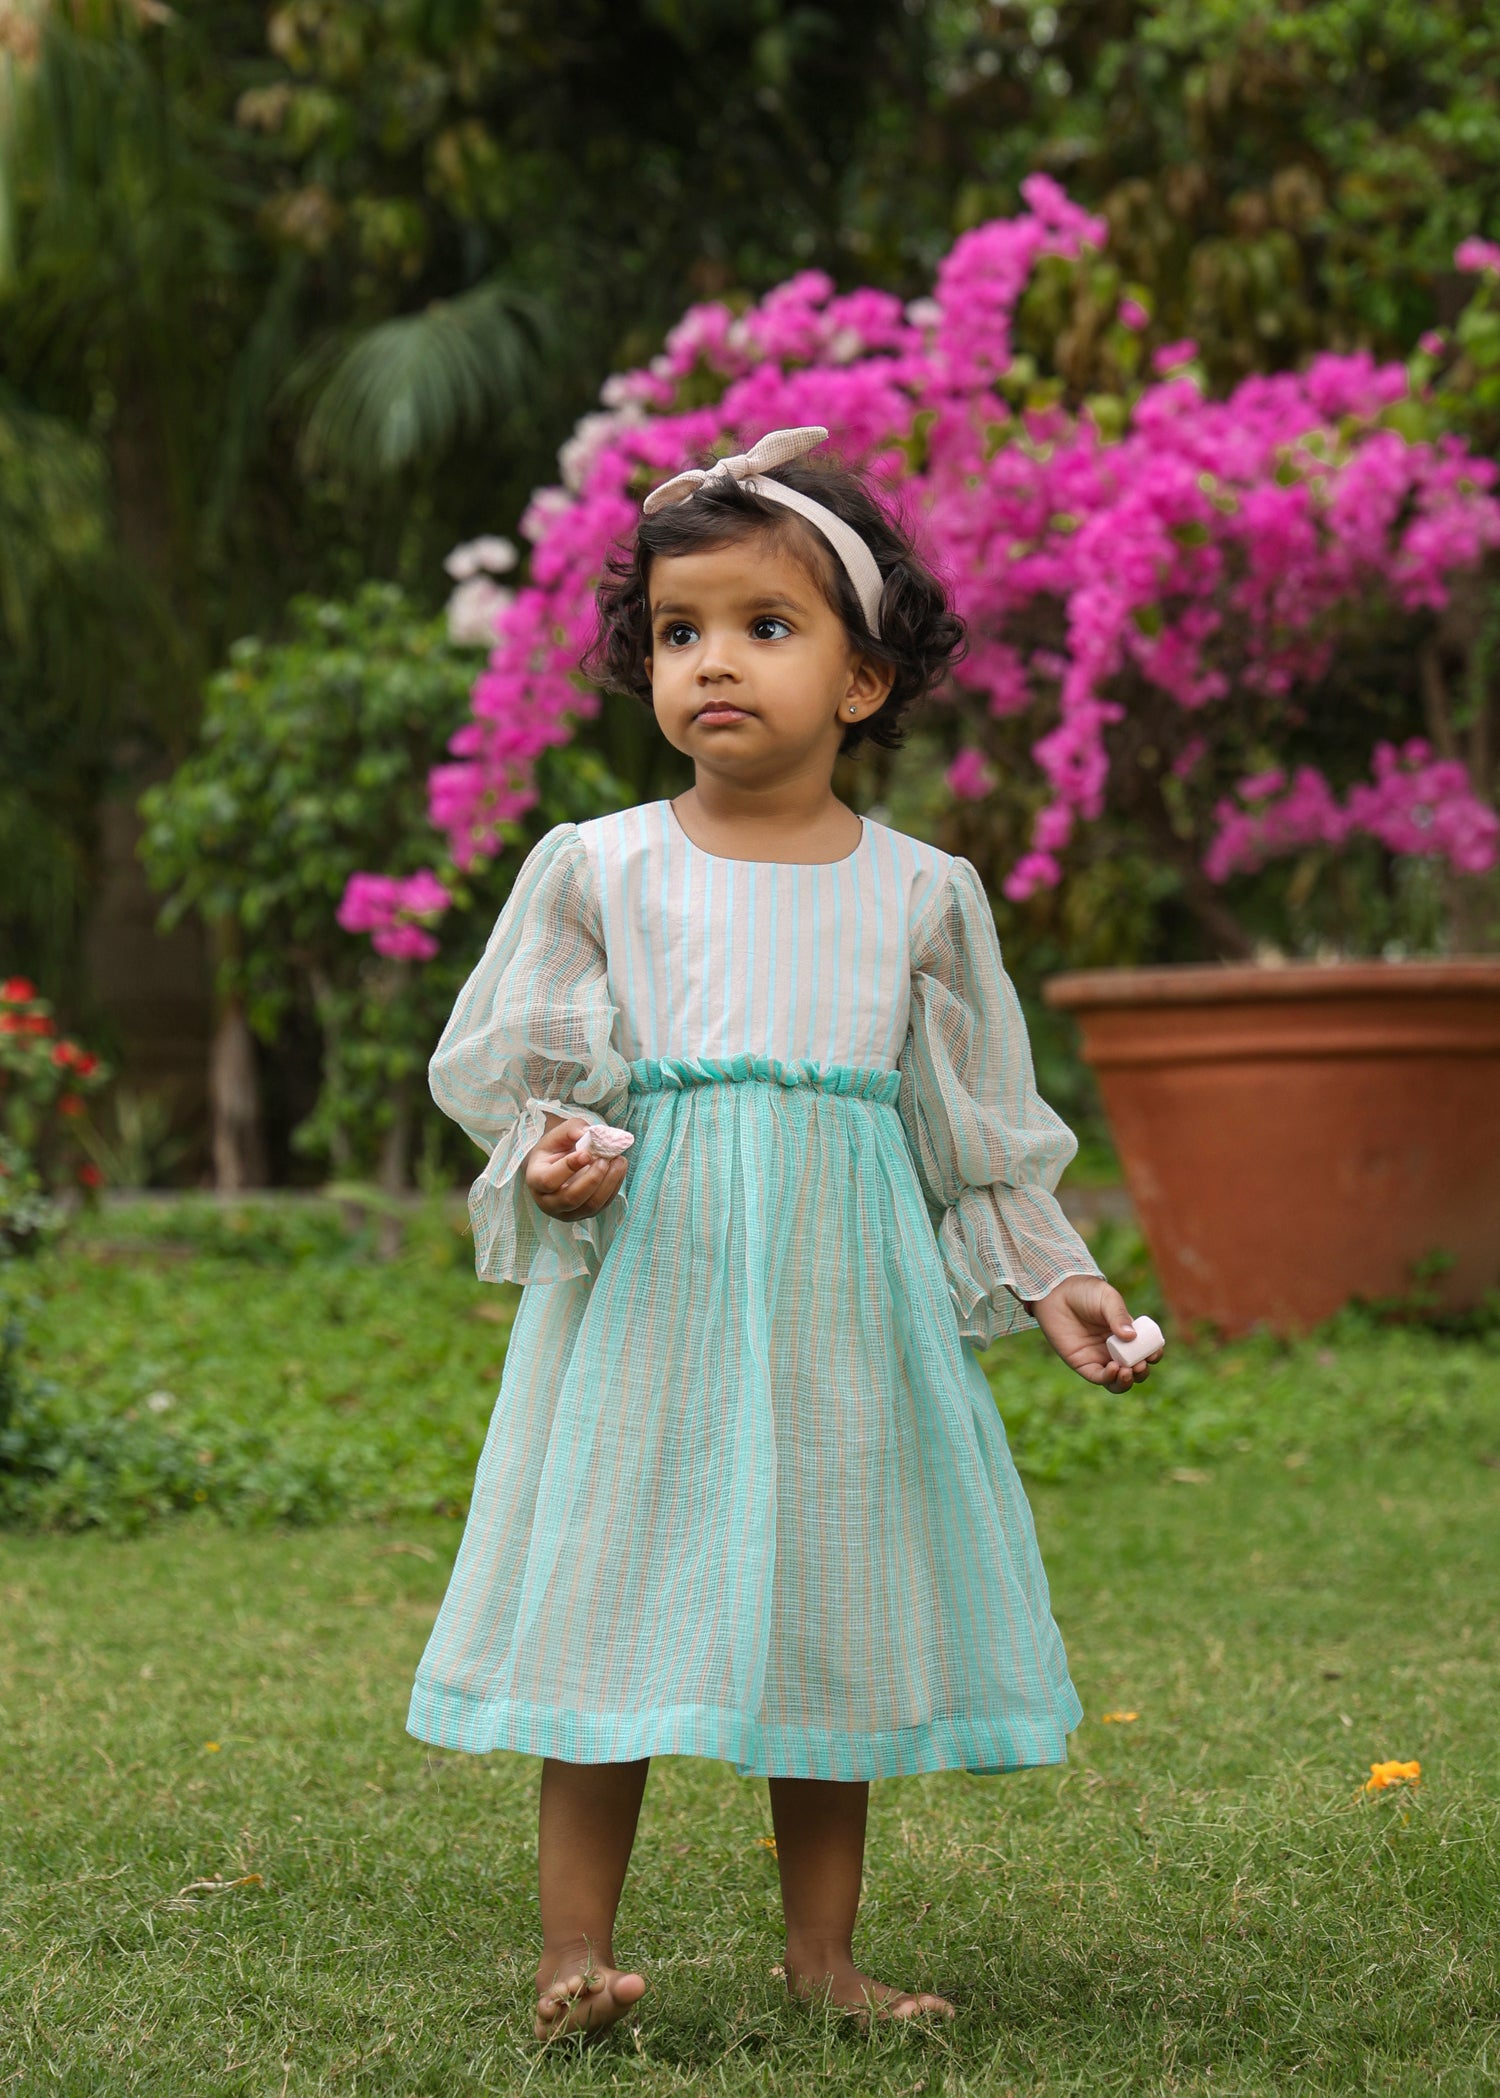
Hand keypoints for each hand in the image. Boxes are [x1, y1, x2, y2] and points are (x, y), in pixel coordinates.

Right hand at [524, 1116, 628, 1220]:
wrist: (557, 1167)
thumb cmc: (555, 1150)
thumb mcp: (557, 1136)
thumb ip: (571, 1130)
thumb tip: (588, 1133)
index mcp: (535, 1180)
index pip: (549, 1180)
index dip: (568, 1168)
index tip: (586, 1154)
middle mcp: (548, 1202)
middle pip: (571, 1198)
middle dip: (593, 1178)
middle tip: (606, 1159)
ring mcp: (567, 1213)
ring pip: (590, 1205)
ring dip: (609, 1183)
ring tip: (619, 1161)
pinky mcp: (585, 1215)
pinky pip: (603, 1205)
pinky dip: (614, 1187)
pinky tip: (619, 1169)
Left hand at [1027, 1275, 1162, 1391]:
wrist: (1056, 1292)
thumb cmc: (1085, 1292)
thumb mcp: (1107, 1299)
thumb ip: (1119, 1316)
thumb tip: (1132, 1337)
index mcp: (1126, 1333)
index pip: (1145, 1351)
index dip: (1153, 1355)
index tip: (1154, 1353)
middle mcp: (1115, 1349)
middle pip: (1135, 1370)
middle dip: (1141, 1371)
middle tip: (1140, 1364)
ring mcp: (1099, 1358)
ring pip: (1118, 1381)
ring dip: (1127, 1381)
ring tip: (1128, 1371)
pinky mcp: (1082, 1363)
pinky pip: (1099, 1377)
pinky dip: (1108, 1378)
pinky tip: (1113, 1367)